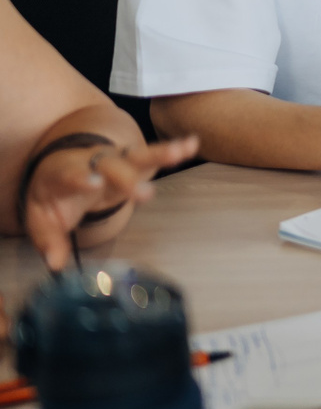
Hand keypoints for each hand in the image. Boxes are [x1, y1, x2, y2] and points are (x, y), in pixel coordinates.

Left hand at [22, 136, 199, 270]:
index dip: (83, 178)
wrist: (60, 168)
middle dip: (129, 179)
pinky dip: (173, 148)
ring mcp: (114, 158)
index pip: (71, 174)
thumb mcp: (40, 218)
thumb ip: (48, 239)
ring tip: (181, 152)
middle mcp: (92, 161)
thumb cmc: (53, 195)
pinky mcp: (132, 160)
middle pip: (111, 166)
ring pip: (136, 154)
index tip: (95, 183)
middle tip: (145, 195)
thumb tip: (57, 264)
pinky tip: (192, 144)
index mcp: (63, 173)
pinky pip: (152, 153)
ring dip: (159, 154)